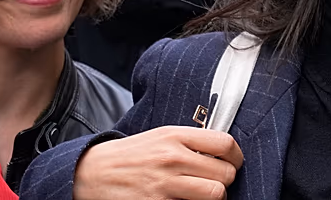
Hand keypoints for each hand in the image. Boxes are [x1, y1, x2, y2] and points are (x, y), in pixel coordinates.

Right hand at [73, 126, 243, 199]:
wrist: (94, 171)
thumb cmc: (133, 153)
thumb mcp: (162, 136)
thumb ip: (192, 141)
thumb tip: (224, 150)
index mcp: (176, 136)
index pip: (225, 144)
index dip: (236, 157)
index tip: (233, 162)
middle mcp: (173, 158)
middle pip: (225, 173)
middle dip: (225, 180)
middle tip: (214, 180)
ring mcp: (165, 184)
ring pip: (215, 194)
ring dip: (215, 197)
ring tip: (203, 194)